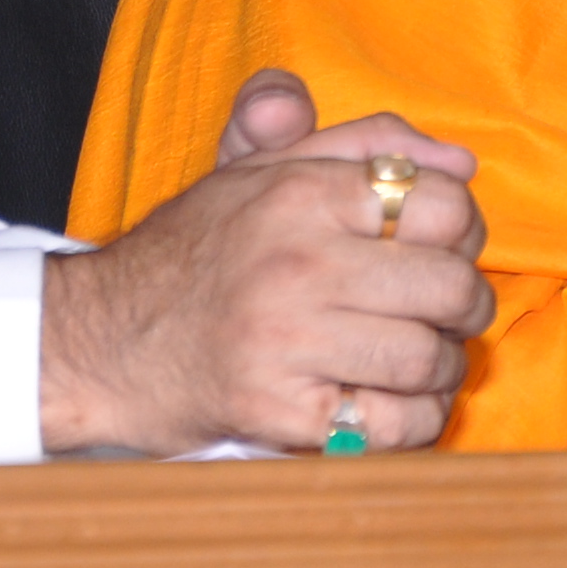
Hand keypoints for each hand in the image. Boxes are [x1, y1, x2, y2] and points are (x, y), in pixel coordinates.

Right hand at [40, 75, 493, 455]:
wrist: (102, 342)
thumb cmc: (195, 251)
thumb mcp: (262, 169)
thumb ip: (362, 143)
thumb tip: (461, 164)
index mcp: (301, 192)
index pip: (444, 205)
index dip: (462, 229)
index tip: (441, 247)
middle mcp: (298, 261)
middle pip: (450, 286)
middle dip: (464, 305)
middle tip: (446, 312)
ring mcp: (288, 341)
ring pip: (428, 358)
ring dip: (439, 368)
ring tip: (416, 360)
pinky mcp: (280, 413)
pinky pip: (393, 424)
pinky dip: (412, 421)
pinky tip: (392, 404)